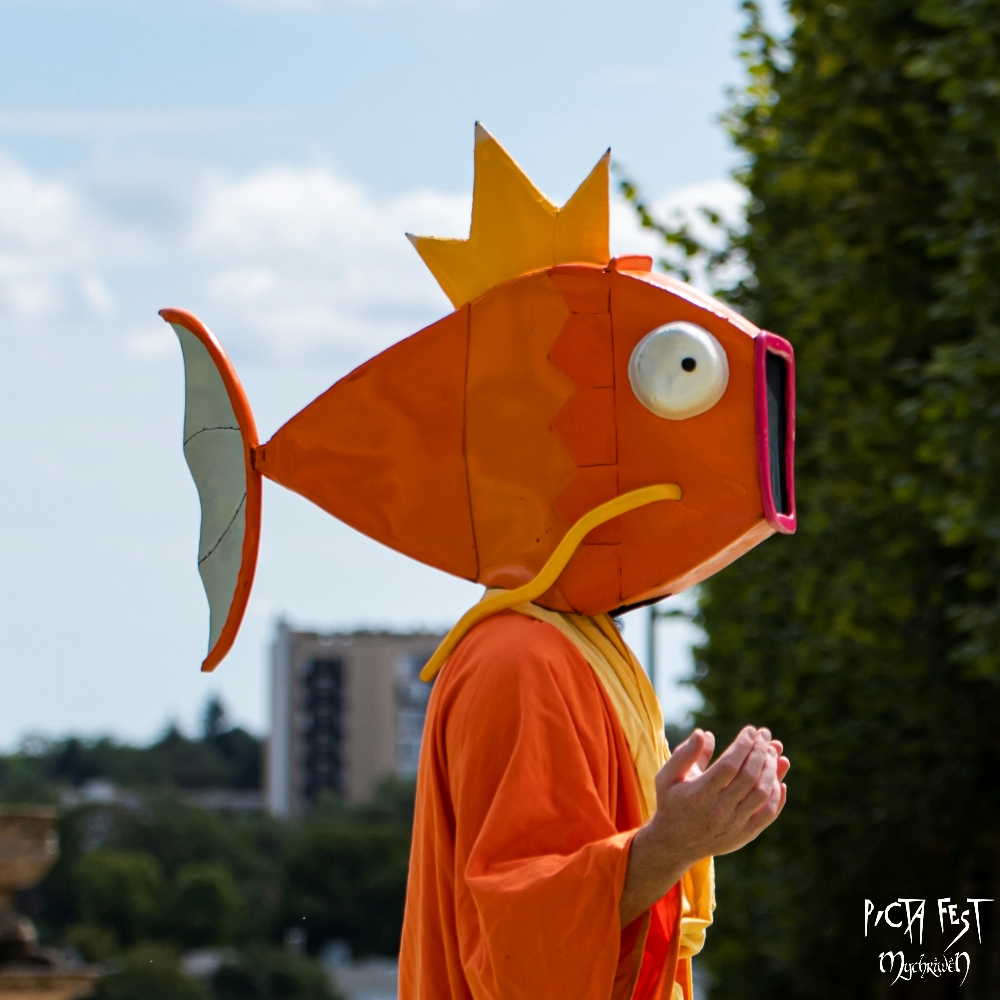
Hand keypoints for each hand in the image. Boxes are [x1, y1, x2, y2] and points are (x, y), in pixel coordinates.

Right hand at [619, 726, 788, 926]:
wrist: (675, 844)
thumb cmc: (671, 802)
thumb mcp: (667, 776)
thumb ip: (684, 754)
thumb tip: (704, 733)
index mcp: (699, 794)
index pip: (729, 765)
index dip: (743, 745)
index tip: (750, 730)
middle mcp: (718, 811)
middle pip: (749, 777)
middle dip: (760, 752)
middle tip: (765, 734)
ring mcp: (734, 825)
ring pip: (762, 794)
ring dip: (771, 770)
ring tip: (773, 752)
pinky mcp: (745, 835)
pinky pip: (768, 814)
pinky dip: (777, 796)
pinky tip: (778, 779)